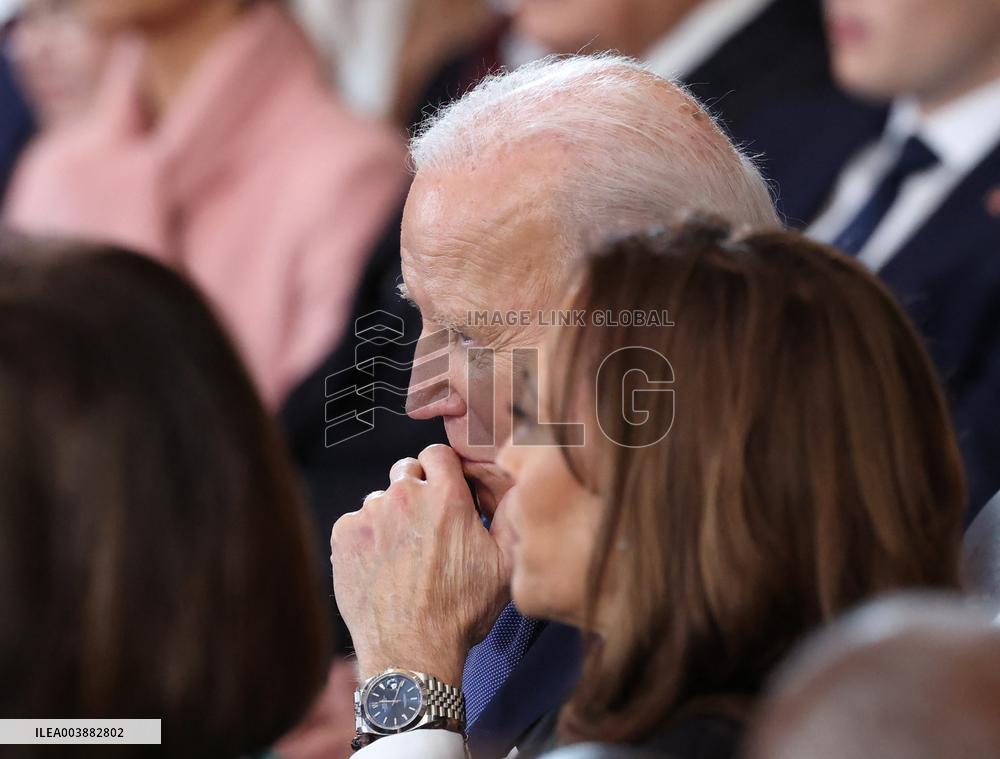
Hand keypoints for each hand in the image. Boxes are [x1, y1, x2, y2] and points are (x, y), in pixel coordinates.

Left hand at [331, 444, 512, 684]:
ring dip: (390, 517)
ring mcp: (370, 514)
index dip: (443, 470)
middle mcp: (405, 495)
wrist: (410, 650)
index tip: (445, 490)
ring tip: (402, 555)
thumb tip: (510, 492)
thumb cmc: (460, 612)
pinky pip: (355, 522)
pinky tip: (380, 567)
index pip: (438, 453)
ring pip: (380, 499)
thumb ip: (508, 517)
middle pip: (407, 470)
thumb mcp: (504, 565)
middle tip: (425, 526)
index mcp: (447, 496)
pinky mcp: (343, 535)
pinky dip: (366, 538)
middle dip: (416, 490)